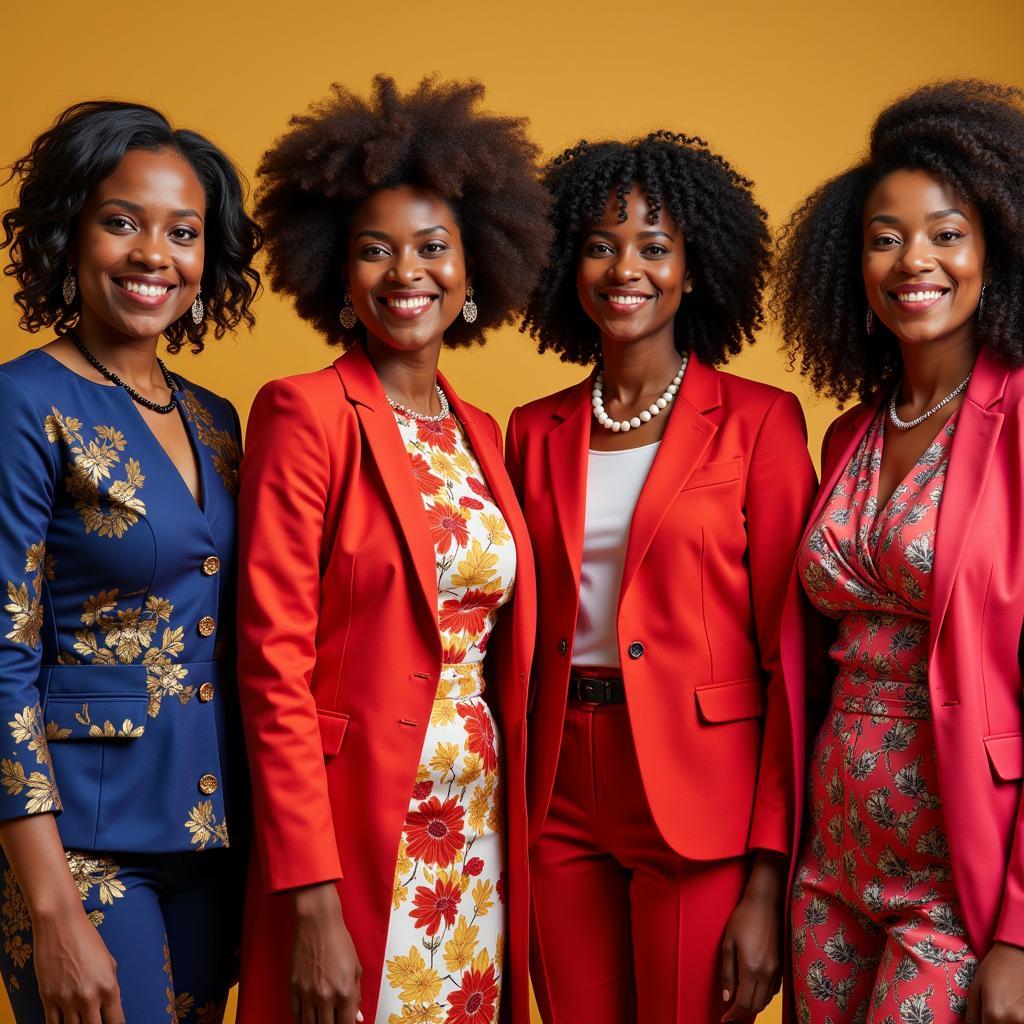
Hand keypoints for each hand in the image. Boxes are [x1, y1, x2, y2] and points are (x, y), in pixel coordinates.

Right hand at [33, 905, 123, 1023]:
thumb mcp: (109, 962)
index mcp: (109, 987)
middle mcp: (89, 997)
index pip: (116, 1022)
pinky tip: (65, 1022)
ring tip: (81, 1020)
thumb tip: (110, 1007)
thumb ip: (110, 987)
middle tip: (96, 1022)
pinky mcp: (48, 998)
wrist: (61, 925)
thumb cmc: (88, 939)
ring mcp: (66, 1000)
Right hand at [291, 882, 362, 1023]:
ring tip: (322, 1019)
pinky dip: (302, 1018)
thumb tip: (358, 1018)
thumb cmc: (340, 942)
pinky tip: (308, 1015)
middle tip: (334, 1019)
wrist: (317, 924)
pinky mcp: (293, 988)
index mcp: (344, 992)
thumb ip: (356, 996)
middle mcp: (325, 997)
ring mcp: (307, 993)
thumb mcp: (355, 968)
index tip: (347, 1023)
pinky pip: (295, 1014)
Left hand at [720, 853, 785, 1021]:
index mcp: (751, 968)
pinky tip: (754, 991)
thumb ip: (727, 972)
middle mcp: (767, 973)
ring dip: (753, 1006)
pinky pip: (773, 990)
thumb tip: (726, 997)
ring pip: (766, 1000)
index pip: (743, 1003)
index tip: (724, 1019)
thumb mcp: (728, 943)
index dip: (733, 1014)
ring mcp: (777, 969)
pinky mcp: (783, 964)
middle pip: (756, 1005)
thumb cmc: (743, 919)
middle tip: (730, 1014)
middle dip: (742, 1013)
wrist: (766, 902)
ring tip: (740, 1005)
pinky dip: (763, 996)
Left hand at [966, 941, 1023, 1023]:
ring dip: (1005, 1020)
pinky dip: (1015, 1018)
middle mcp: (1013, 1020)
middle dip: (993, 1022)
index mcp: (995, 1013)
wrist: (1019, 953)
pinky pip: (1019, 1021)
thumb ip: (972, 1014)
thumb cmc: (996, 967)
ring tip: (1005, 1004)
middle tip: (994, 1008)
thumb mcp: (976, 987)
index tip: (983, 1018)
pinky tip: (1014, 1006)